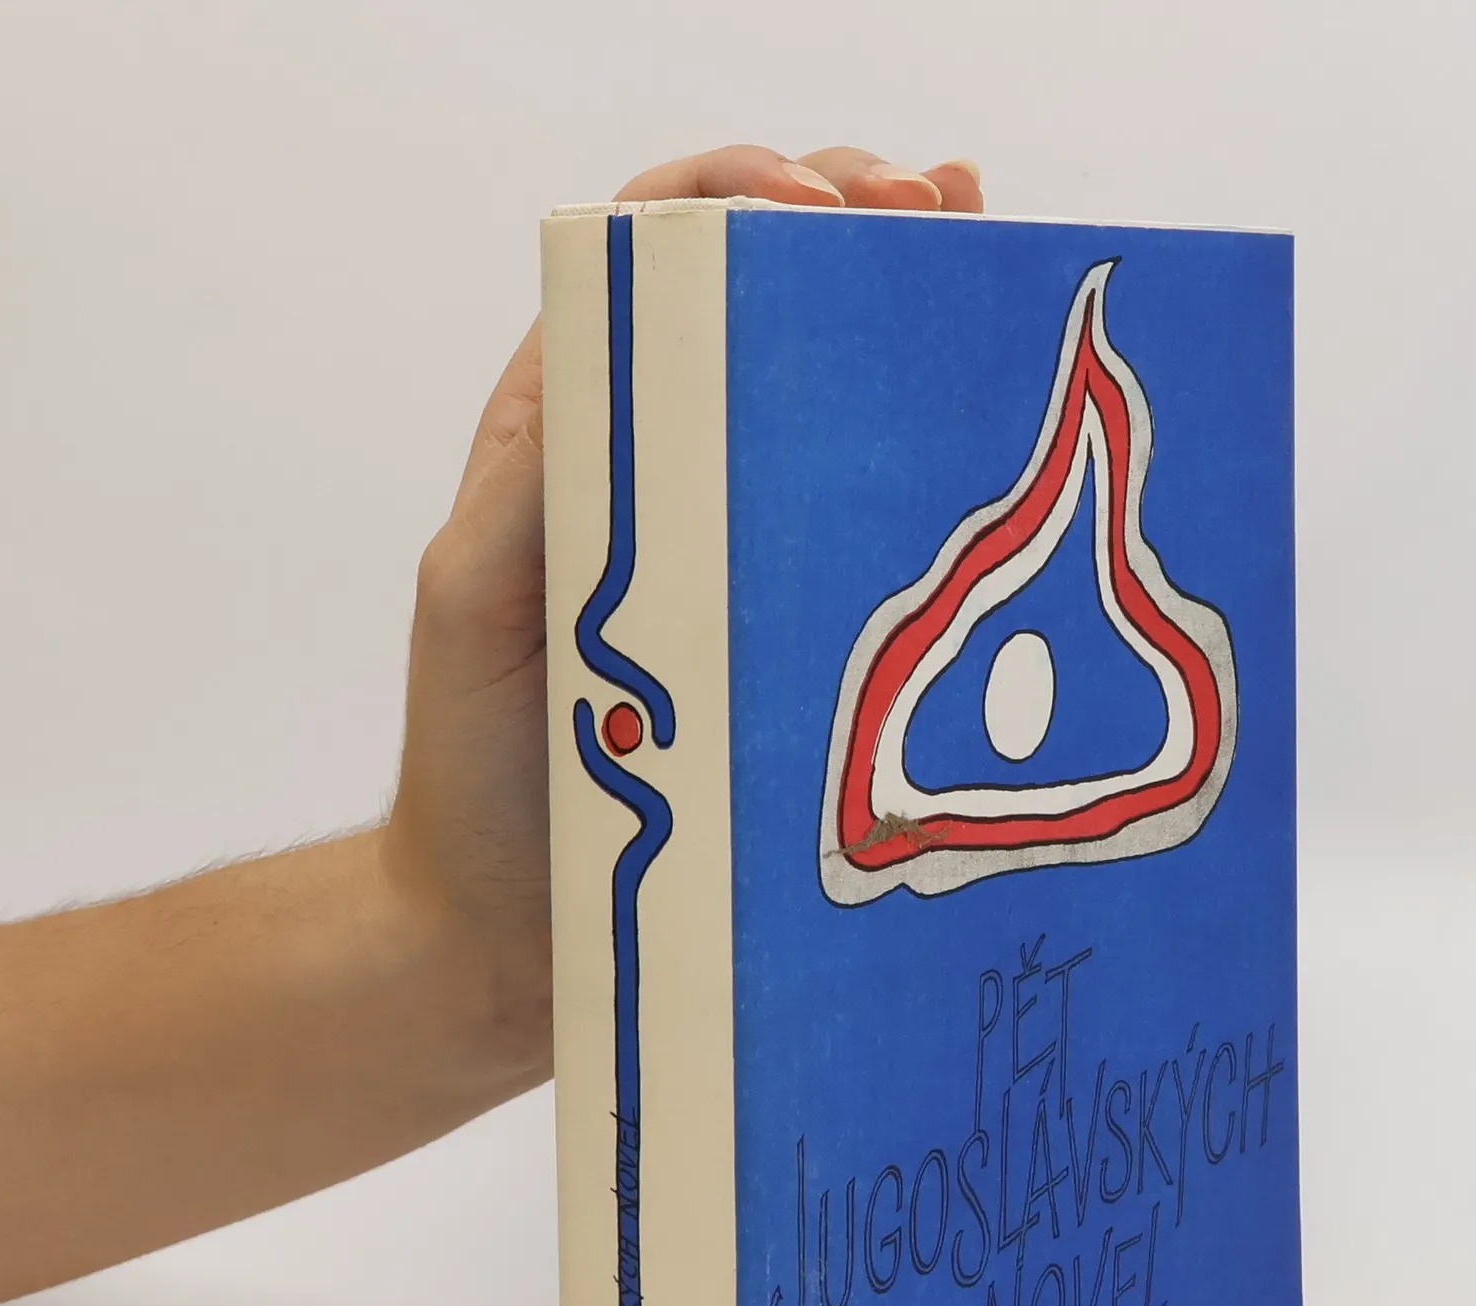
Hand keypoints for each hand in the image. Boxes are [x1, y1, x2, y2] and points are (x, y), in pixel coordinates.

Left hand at [383, 145, 983, 1081]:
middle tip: (940, 211)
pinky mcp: (798, 640)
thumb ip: (534, 484)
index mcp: (588, 437)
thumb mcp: (482, 604)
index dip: (736, 198)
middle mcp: (675, 473)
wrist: (514, 936)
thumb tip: (608, 349)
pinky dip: (932, 456)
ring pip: (831, 394)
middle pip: (765, 297)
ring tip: (987, 254)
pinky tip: (993, 414)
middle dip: (855, 219)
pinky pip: (868, 527)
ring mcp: (746, 552)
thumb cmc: (483, 772)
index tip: (818, 204)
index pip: (656, 258)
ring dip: (909, 305)